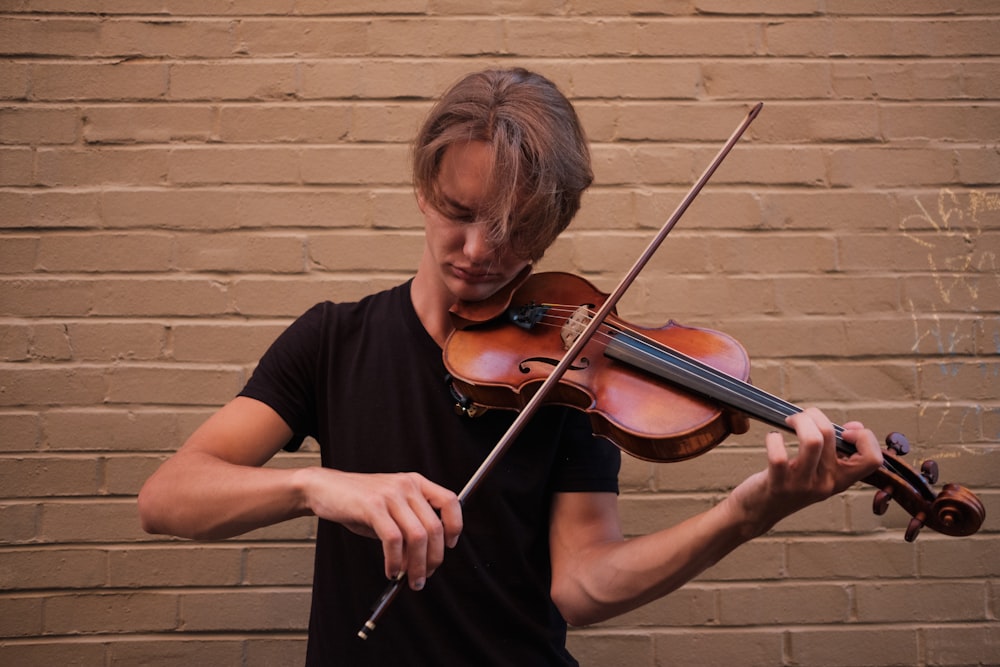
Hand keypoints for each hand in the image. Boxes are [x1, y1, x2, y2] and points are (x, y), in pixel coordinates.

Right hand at [297, 468, 462, 590]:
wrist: (325, 488)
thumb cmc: (358, 502)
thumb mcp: (391, 507)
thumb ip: (409, 525)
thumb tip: (424, 558)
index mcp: (416, 482)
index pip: (450, 501)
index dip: (455, 526)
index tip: (449, 547)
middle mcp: (407, 485)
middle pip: (434, 527)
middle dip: (433, 559)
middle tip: (424, 576)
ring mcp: (390, 494)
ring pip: (417, 536)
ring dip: (416, 565)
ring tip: (409, 580)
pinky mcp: (373, 506)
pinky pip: (393, 540)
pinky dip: (395, 561)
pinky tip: (391, 570)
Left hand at [729, 407, 882, 536]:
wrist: (759, 512)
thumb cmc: (789, 485)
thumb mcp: (819, 472)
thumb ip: (838, 451)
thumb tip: (855, 426)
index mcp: (840, 479)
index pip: (872, 459)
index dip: (864, 437)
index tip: (843, 431)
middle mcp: (825, 483)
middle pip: (831, 435)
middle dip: (814, 415)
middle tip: (802, 417)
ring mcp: (802, 485)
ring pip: (812, 441)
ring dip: (800, 421)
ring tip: (789, 421)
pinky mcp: (778, 485)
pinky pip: (779, 455)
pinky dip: (774, 439)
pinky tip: (772, 438)